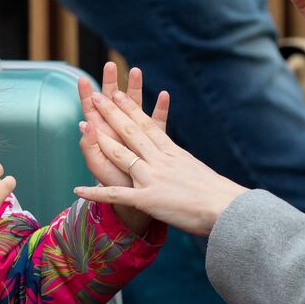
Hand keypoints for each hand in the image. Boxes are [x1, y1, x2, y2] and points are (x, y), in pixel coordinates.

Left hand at [75, 91, 246, 236]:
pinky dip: (95, 193)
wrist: (226, 208)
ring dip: (101, 140)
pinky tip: (78, 189)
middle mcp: (160, 160)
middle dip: (111, 113)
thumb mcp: (198, 172)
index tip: (117, 94)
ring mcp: (152, 178)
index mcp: (173, 153)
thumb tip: (178, 161)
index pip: (147, 126)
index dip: (130, 109)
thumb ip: (183, 165)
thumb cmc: (219, 195)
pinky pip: (116, 196)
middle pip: (131, 133)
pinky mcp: (147, 199)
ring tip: (83, 125)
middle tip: (96, 96)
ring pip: (122, 155)